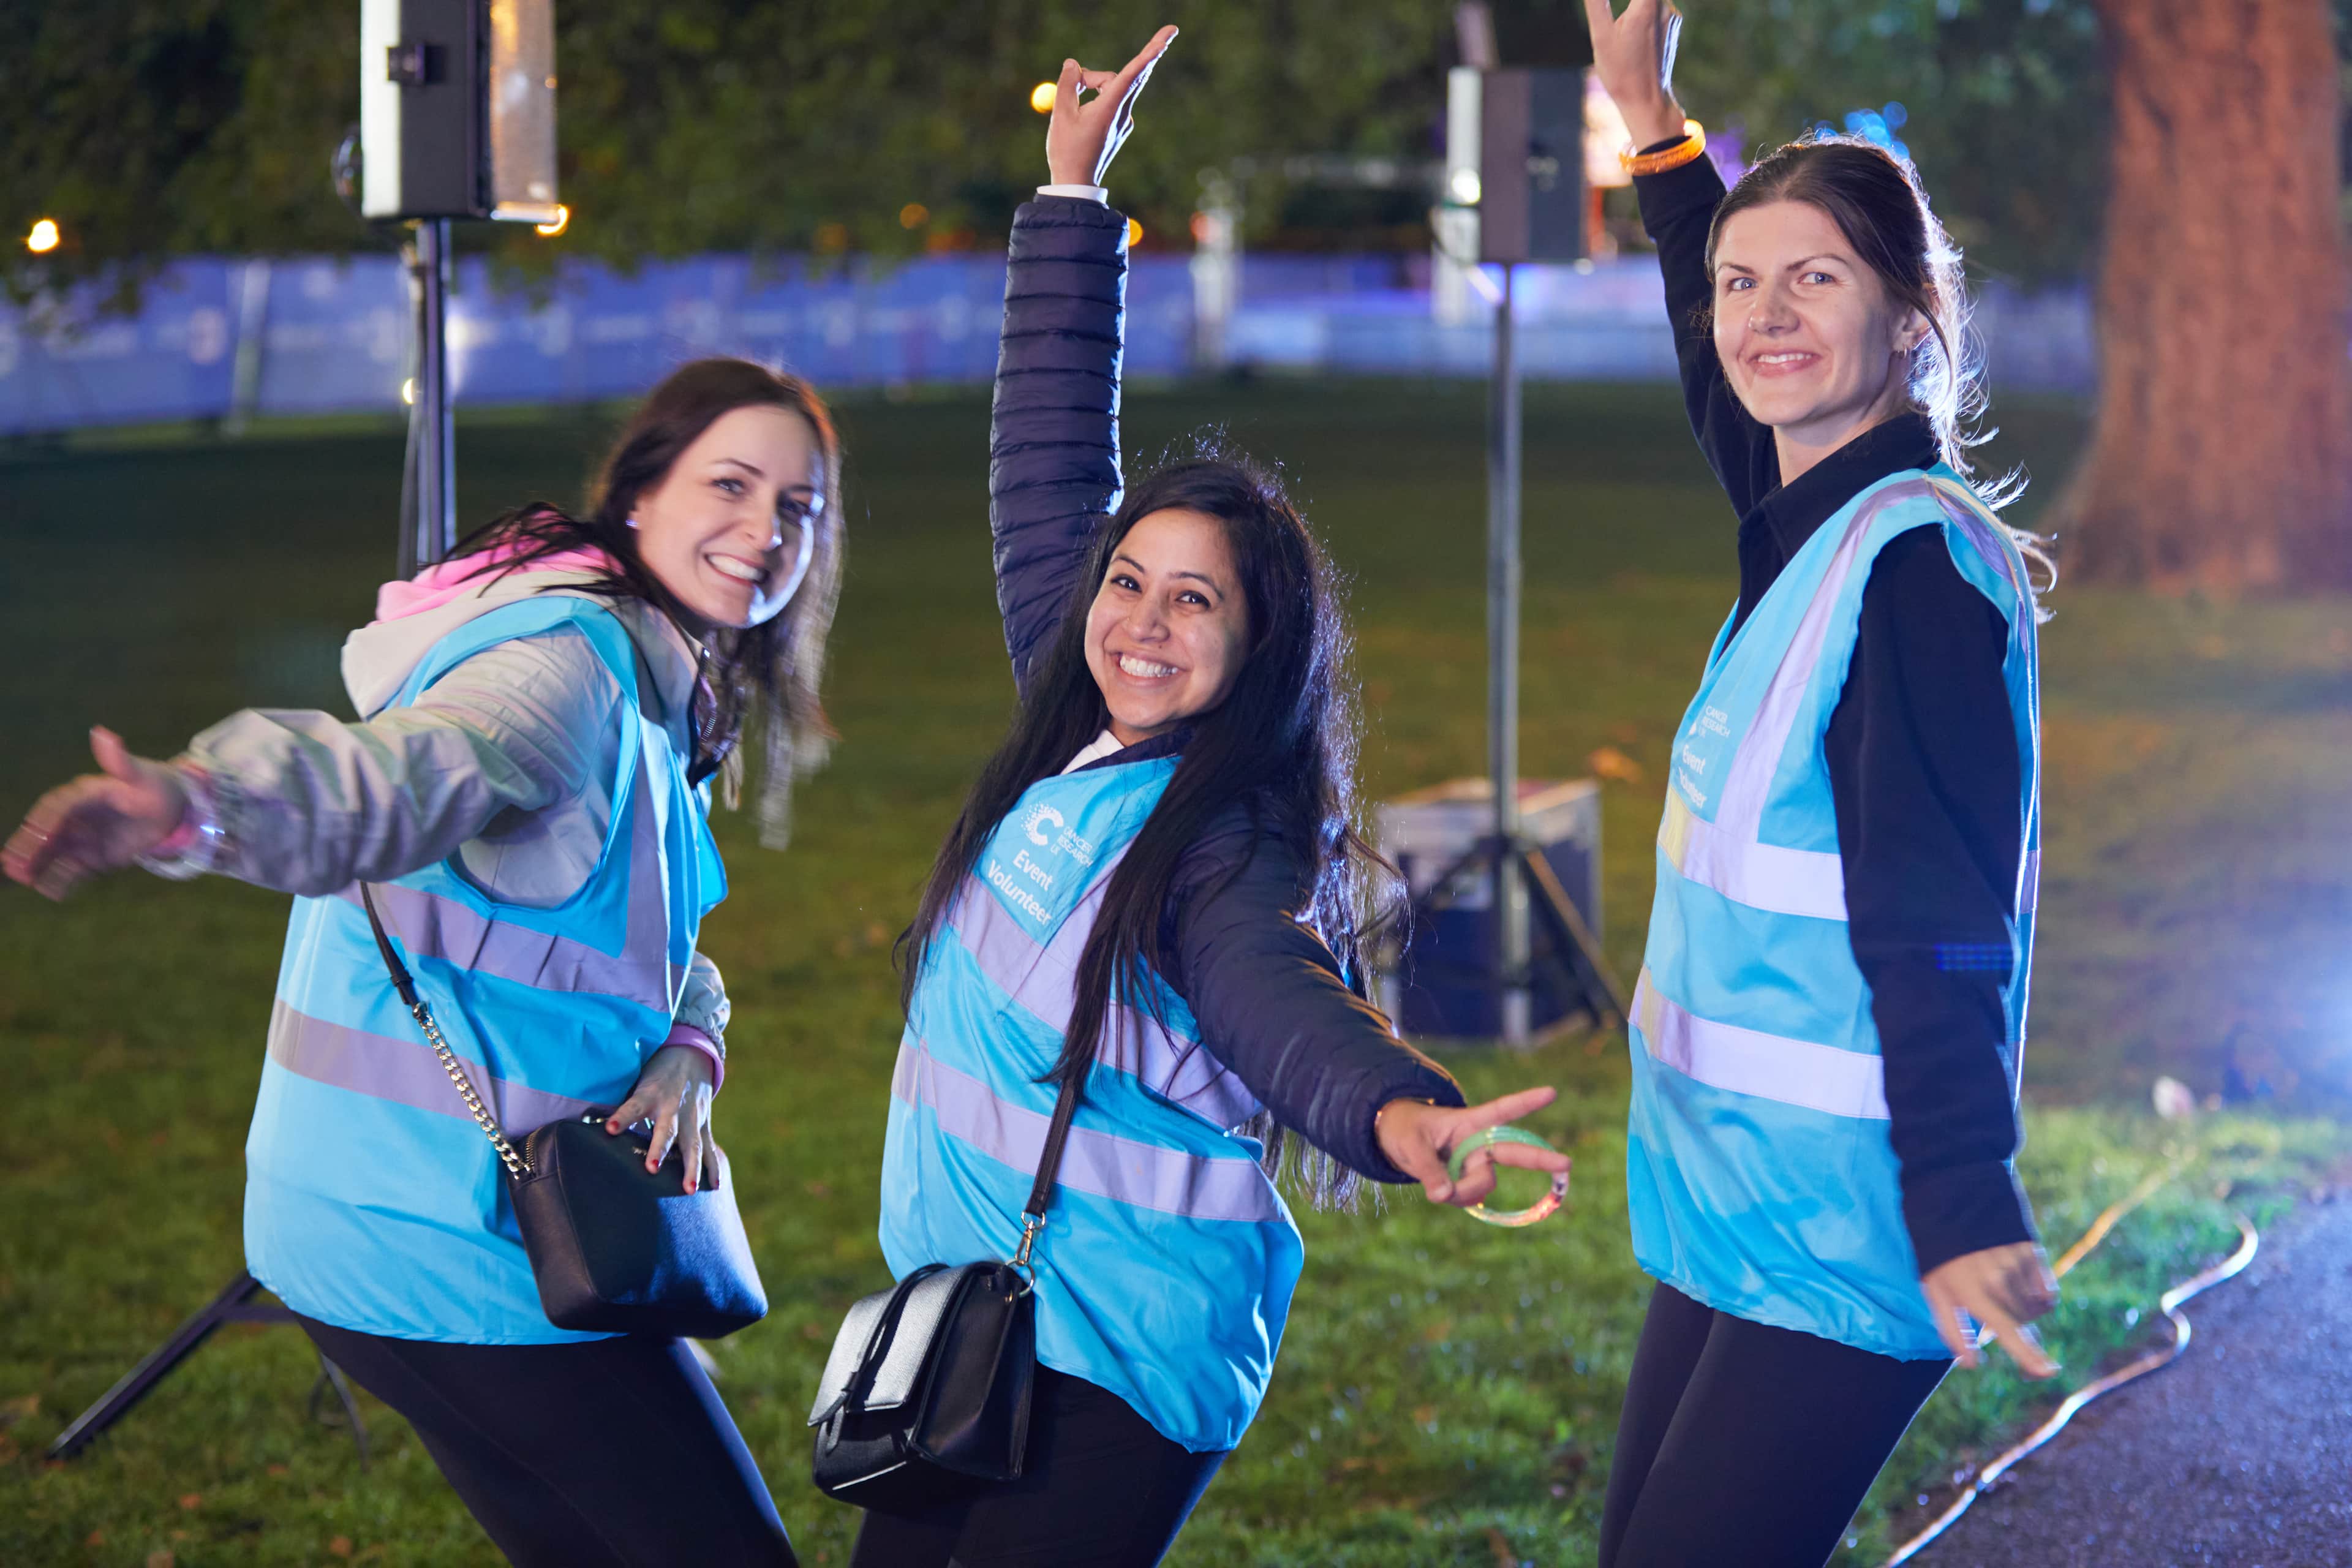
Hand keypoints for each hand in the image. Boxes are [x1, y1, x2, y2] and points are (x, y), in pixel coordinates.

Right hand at [3, 727, 189, 900]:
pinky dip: (64, 880)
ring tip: (22, 879)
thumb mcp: (141, 775)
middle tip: (11, 864)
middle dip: (30, 848)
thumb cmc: (154, 786)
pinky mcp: (95, 858)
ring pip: (55, 854)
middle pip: (48, 833)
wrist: (174, 809)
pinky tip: (52, 892)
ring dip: (38, 866)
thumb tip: (101, 733)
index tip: (36, 836)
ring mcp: (84, 839)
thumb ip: (120, 761)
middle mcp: (77, 818)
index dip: (45, 822)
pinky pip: (75, 870)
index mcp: (82, 795)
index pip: (57, 808)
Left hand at [605, 1045, 723, 1194]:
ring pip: (693, 1144)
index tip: (609, 1128)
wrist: (691, 1056)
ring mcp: (692, 1117)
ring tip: (689, 1189)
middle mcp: (673, 1107)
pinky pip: (709, 1147)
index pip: (634, 1106)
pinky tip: (715, 1185)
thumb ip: (623, 1104)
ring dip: (692, 1167)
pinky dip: (713, 1166)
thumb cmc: (656, 1074)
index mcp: (651, 1094)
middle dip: (660, 1149)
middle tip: (652, 1169)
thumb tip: (591, 1127)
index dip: (622, 1117)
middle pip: (667, 1130)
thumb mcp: (637, 1081)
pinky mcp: (704, 1125)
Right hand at [1044, 24, 1177, 187]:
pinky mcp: (1120, 127)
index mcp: (1109, 108)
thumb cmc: (1066, 151)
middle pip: (1134, 75)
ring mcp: (1124, 121)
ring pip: (1116, 86)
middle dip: (1150, 53)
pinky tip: (1084, 111)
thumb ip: (1068, 84)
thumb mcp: (1060, 114)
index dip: (1149, 51)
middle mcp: (1123, 113)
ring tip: (1074, 98)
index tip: (1168, 37)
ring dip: (1098, 82)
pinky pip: (1113, 100)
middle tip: (1172, 30)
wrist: (1076, 185)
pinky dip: (1099, 96)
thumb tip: (1074, 64)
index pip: (1132, 73)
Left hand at [1375, 1087, 1568, 1207]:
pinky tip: (1440, 1190)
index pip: (1501, 1111)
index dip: (1526, 1102)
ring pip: (1484, 1185)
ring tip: (1436, 1188)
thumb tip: (1444, 1197)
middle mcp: (1479, 1143)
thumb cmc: (1404, 1130)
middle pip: (1514, 1151)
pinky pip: (1469, 1197)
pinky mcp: (1469, 1181)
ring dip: (1464, 1192)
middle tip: (1567, 1164)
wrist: (1394, 1139)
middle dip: (1540, 1158)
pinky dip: (1456, 1198)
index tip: (1551, 1092)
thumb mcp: (1409, 1144)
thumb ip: (1427, 1169)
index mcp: (1469, 1122)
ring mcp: (1476, 1163)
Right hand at [1582, 0, 1687, 147]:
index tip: (1625, 8)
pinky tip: (1632, 28)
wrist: (1648, 102)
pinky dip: (1643, 5)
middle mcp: (1665, 6)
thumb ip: (1596, 3)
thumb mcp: (1601, 37)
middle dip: (1630, 4)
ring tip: (1623, 36)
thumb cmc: (1621, 72)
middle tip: (1619, 29)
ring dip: (1636, 5)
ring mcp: (1672, 15)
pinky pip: (1657, 5)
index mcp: (1647, 6)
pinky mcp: (1673, 26)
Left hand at [1923, 1241, 2059, 1376]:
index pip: (2006, 1329)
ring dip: (2024, 1312)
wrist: (1952, 1204)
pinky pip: (2049, 1293)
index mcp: (1972, 1292)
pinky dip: (2040, 1298)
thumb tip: (1973, 1364)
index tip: (2047, 1371)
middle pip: (2023, 1324)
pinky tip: (2021, 1288)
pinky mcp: (2032, 1252)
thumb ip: (1953, 1330)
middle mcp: (1998, 1278)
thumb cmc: (1940, 1256)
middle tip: (1997, 1320)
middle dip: (2015, 1330)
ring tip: (2001, 1293)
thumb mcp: (1935, 1292)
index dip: (2028, 1354)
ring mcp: (2017, 1263)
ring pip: (2037, 1310)